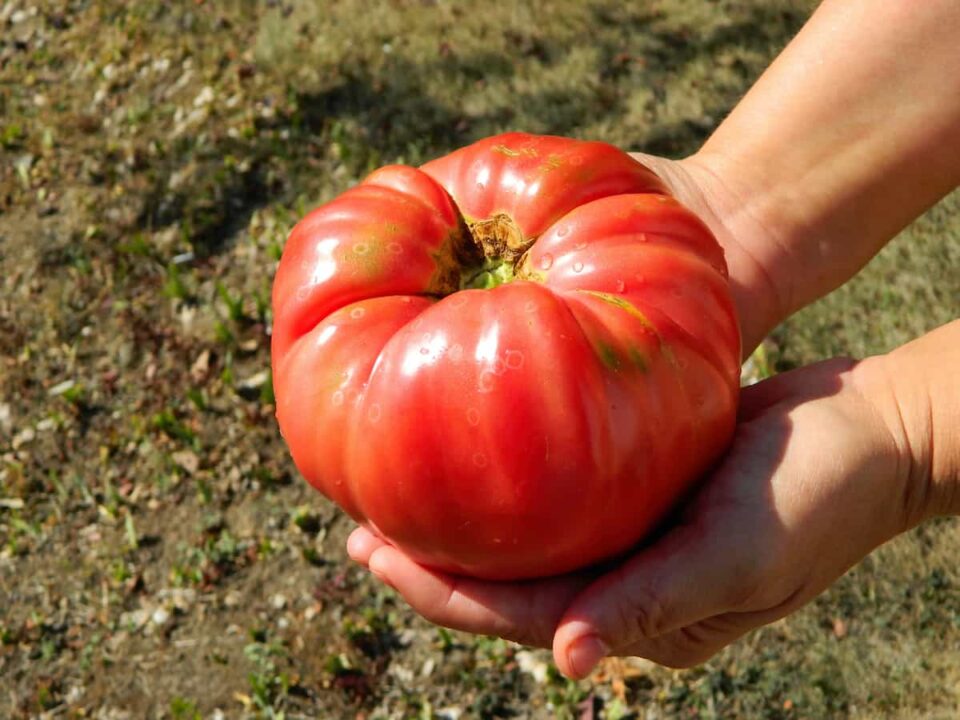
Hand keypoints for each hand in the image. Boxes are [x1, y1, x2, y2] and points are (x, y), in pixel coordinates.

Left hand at [348, 355, 917, 676]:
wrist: (868, 428)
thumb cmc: (816, 493)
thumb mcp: (741, 553)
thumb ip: (656, 604)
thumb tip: (569, 662)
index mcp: (646, 616)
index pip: (524, 617)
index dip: (444, 593)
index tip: (374, 554)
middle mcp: (630, 582)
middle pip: (512, 585)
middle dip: (434, 564)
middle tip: (359, 530)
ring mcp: (634, 534)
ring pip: (531, 539)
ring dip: (466, 521)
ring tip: (396, 496)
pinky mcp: (642, 486)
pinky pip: (563, 491)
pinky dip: (513, 478)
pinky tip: (477, 450)